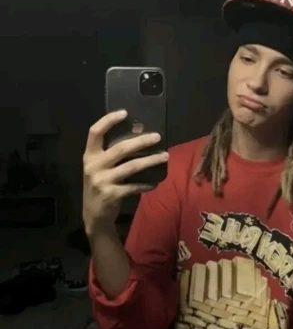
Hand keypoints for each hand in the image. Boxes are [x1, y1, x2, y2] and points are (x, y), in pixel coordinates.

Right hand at [82, 110, 168, 232]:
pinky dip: (146, 184)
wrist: (93, 216)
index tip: (125, 112)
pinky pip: (134, 186)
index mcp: (90, 156)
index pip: (94, 132)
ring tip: (165, 156)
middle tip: (157, 137)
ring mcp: (102, 181)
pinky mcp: (111, 195)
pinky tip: (155, 183)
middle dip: (141, 141)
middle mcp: (94, 166)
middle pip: (120, 148)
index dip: (108, 120)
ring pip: (131, 166)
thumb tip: (139, 137)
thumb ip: (111, 155)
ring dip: (151, 161)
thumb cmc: (100, 185)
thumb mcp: (99, 168)